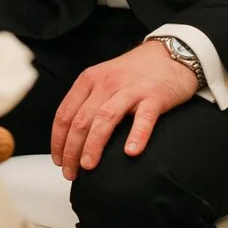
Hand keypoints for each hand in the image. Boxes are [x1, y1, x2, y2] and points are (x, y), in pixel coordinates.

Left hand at [49, 41, 200, 179]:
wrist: (169, 54)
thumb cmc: (134, 73)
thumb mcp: (103, 80)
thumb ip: (88, 102)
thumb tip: (72, 136)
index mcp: (89, 81)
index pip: (65, 114)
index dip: (58, 140)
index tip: (58, 160)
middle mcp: (106, 84)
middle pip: (81, 120)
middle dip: (72, 149)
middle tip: (71, 172)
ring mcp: (130, 90)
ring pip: (105, 119)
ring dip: (93, 145)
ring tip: (89, 166)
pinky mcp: (154, 97)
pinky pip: (144, 118)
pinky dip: (136, 135)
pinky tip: (130, 152)